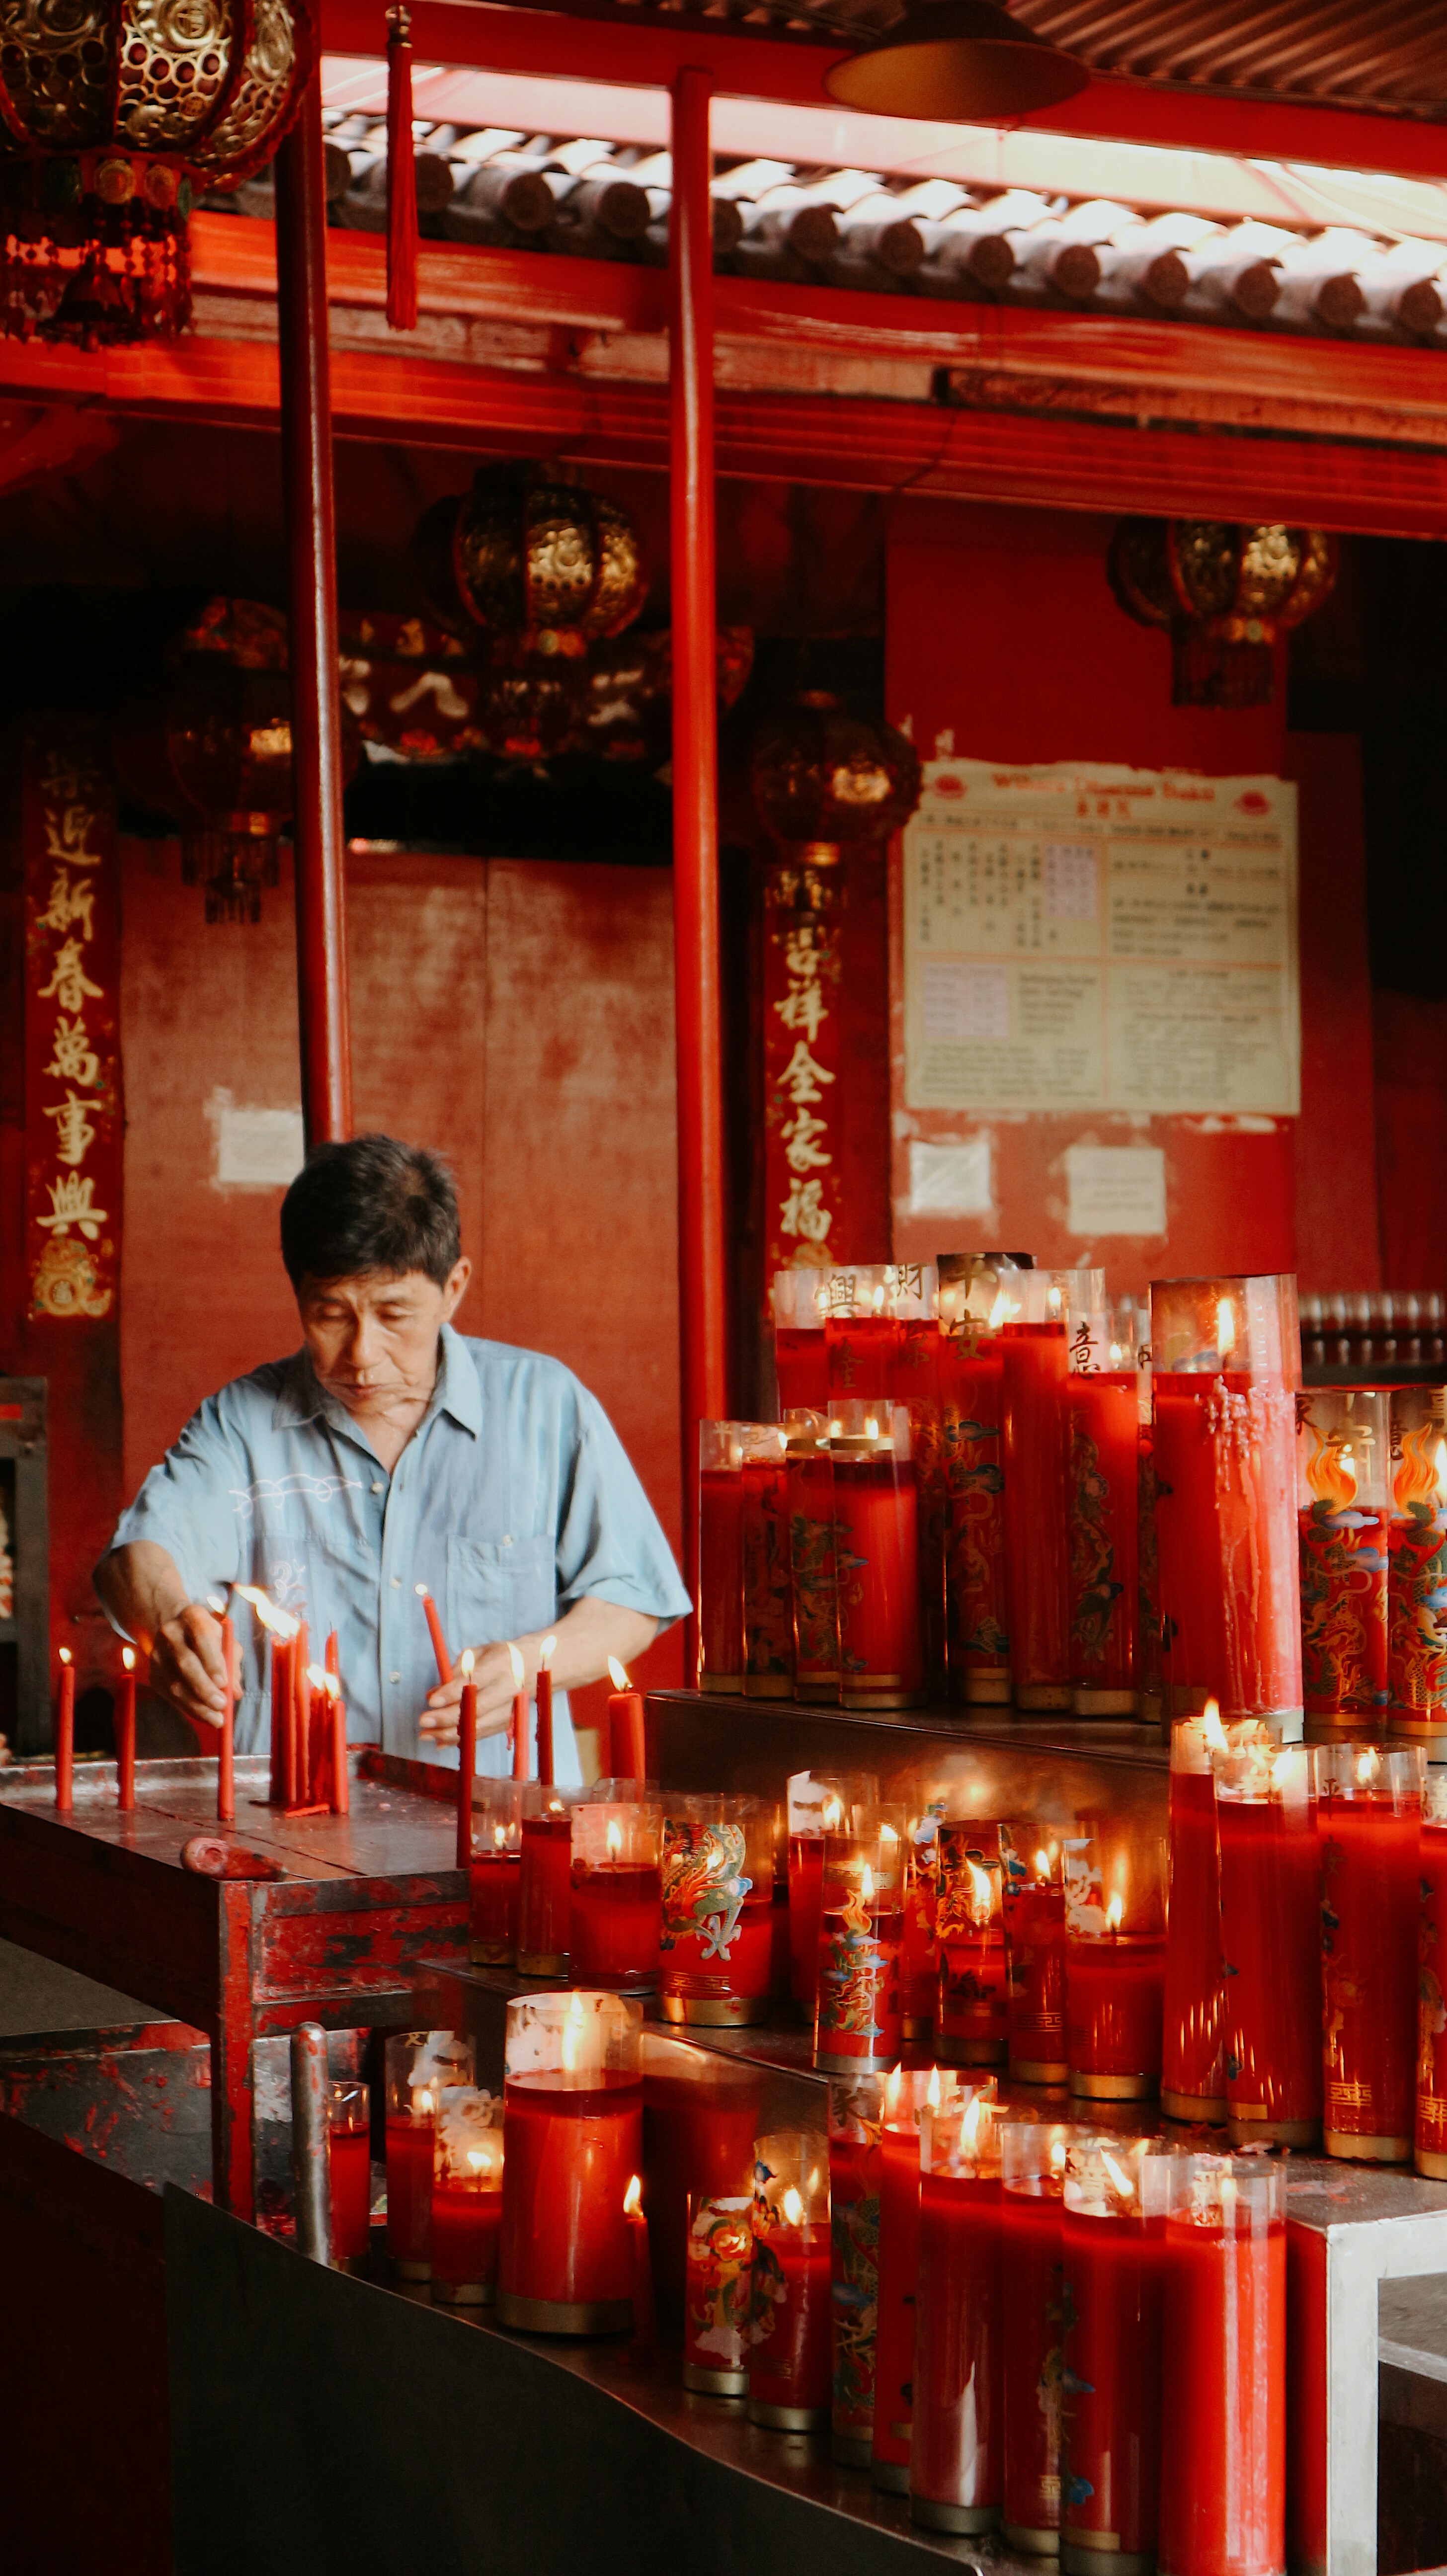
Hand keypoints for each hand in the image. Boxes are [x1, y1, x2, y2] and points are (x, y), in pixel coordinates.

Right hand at [147, 1602, 228, 1731]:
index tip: (223, 1683)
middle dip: (204, 1687)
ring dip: (197, 1705)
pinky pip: (169, 1695)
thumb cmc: (208, 1637)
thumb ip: (232, 1663)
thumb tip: (235, 1693)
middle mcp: (171, 1633)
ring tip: (217, 1719)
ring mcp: (157, 1654)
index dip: (213, 1661)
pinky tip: (203, 1715)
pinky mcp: (152, 1673)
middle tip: (221, 1705)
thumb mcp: (224, 1641)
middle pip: (185, 1662)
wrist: (174, 1629)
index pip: (203, 1637)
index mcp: (193, 1617)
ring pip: (175, 1683)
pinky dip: (188, 1708)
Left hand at [419, 1640, 526, 1750]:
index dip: (452, 1694)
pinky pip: (481, 1735)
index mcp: (500, 1665)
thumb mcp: (478, 1654)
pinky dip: (460, 1740)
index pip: (474, 1682)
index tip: (431, 1701)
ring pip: (478, 1726)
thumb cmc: (499, 1657)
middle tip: (423, 1721)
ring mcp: (510, 1709)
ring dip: (449, 1734)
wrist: (533, 1668)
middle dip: (446, 1718)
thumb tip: (433, 1694)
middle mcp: (508, 1688)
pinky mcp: (508, 1723)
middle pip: (476, 1709)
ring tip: (426, 1735)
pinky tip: (440, 1742)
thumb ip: (455, 1672)